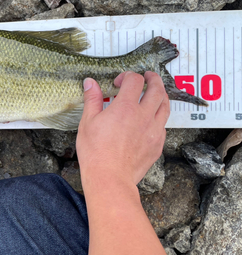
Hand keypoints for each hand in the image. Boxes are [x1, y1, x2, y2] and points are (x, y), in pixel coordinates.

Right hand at [76, 71, 169, 188]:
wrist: (110, 178)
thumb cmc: (95, 151)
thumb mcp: (88, 122)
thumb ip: (92, 99)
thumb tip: (90, 82)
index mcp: (126, 107)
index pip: (135, 80)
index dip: (127, 76)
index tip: (119, 82)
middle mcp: (144, 115)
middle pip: (157, 89)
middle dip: (153, 79)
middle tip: (148, 77)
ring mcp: (154, 130)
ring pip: (165, 106)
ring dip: (161, 95)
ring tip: (155, 94)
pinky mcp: (158, 144)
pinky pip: (163, 125)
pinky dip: (159, 117)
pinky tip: (150, 120)